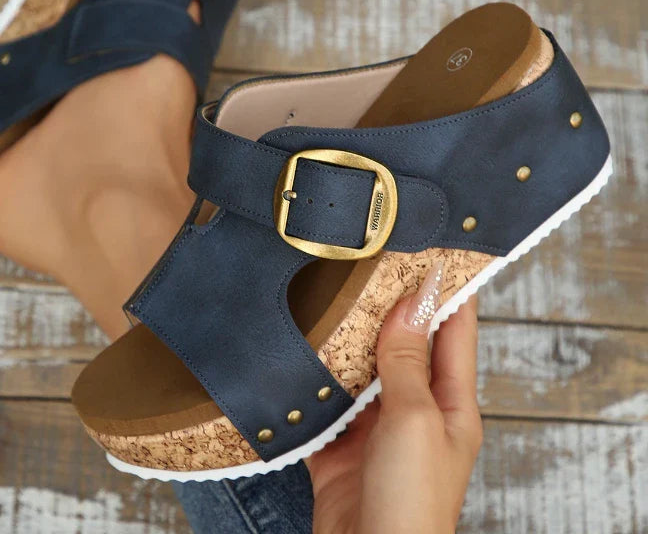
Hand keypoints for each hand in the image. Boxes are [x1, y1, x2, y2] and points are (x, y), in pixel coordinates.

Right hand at [308, 263, 482, 533]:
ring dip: (346, 337)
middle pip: (403, 344)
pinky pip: (325, 399)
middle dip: (387, 304)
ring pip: (361, 367)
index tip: (431, 246)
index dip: (445, 288)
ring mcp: (375, 427)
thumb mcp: (415, 420)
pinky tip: (297, 349)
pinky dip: (312, 377)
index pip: (453, 330)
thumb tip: (413, 300)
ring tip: (328, 291)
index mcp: (451, 403)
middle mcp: (415, 410)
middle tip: (366, 258)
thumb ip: (408, 360)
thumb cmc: (411, 505)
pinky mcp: (338, 445)